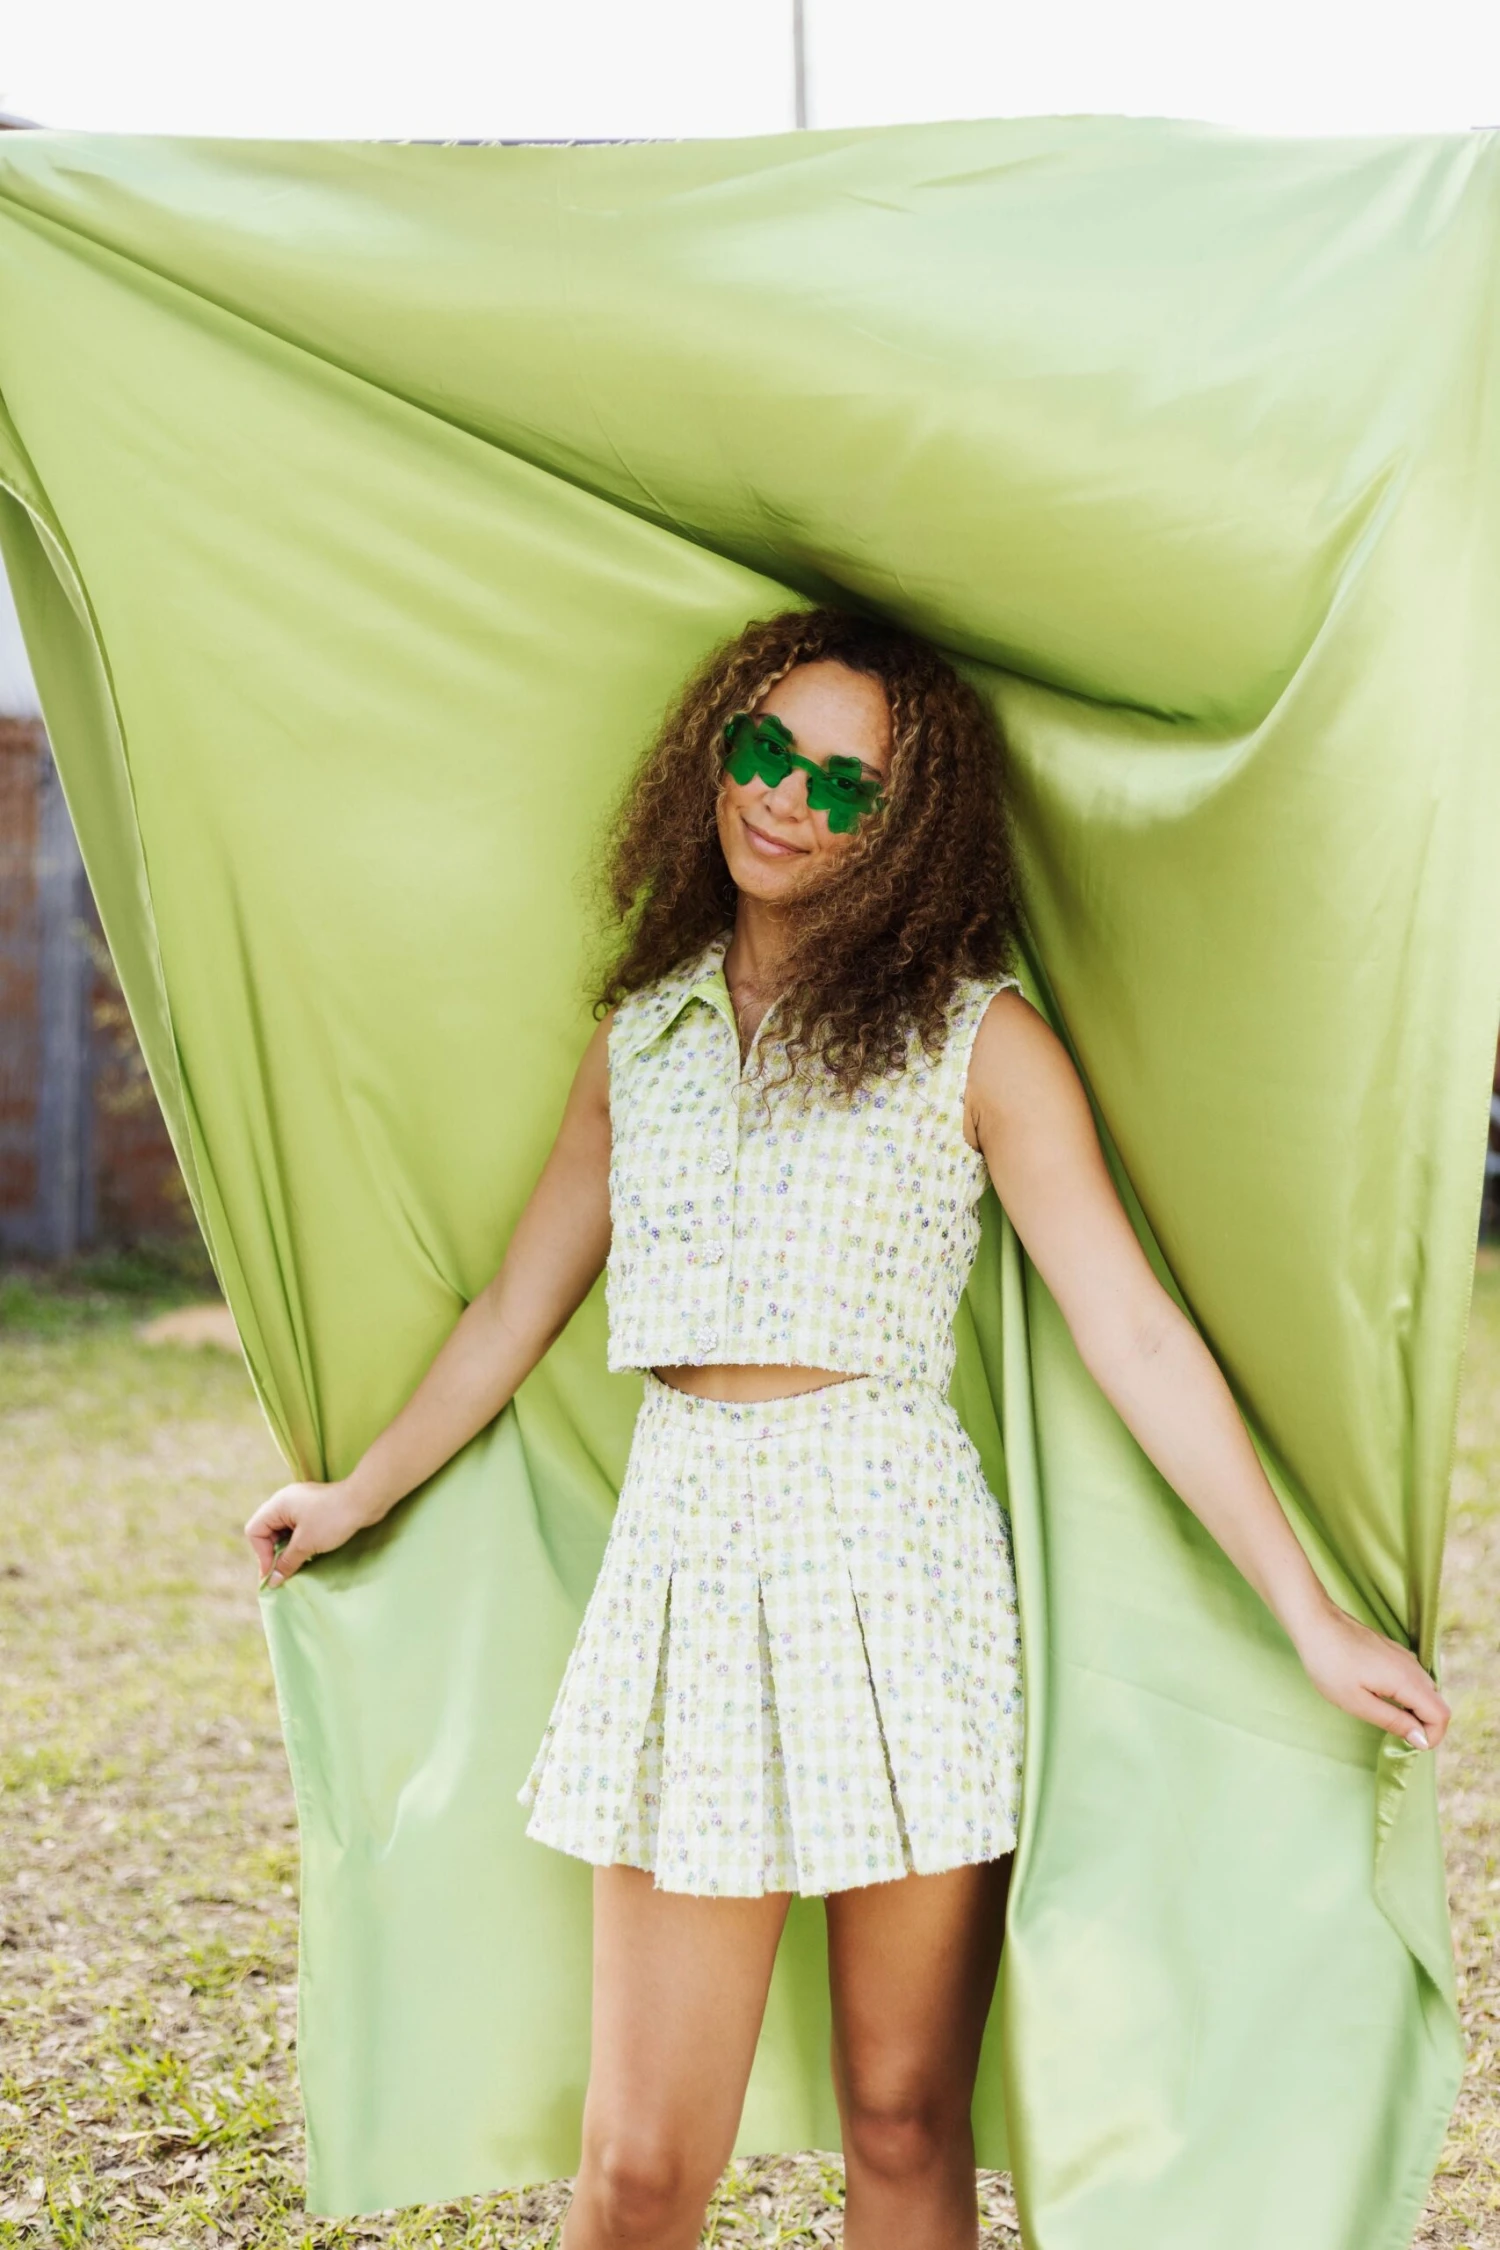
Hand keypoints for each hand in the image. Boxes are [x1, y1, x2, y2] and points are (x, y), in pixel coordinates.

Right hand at [244, 1479, 368, 1587]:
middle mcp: (286, 1501)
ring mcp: (301, 1504)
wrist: (365, 1500)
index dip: (261, 1554)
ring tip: (299, 1564)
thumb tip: (272, 1582)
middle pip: (267, 1531)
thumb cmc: (332, 1520)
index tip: (275, 1572)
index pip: (255, 1531)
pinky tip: (310, 1554)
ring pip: (284, 1531)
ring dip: (288, 1549)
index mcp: (278, 1504)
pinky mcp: (315, 1509)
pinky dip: (300, 1542)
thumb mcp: (306, 1544)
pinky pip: (298, 1528)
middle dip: (274, 1553)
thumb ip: (286, 1563)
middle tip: (286, 1570)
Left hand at [1293, 1601, 1450, 1750]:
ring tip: (1385, 1716)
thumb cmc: (1330, 1665)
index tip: (1407, 1744)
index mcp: (1407, 1680)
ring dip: (1415, 1710)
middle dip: (1424, 1725)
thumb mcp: (1358, 1702)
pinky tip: (1381, 1697)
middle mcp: (1412, 1667)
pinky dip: (1408, 1695)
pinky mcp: (1394, 1652)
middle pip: (1437, 1703)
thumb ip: (1394, 1721)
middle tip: (1394, 1733)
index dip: (1431, 1736)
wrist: (1316, 1622)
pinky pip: (1413, 1679)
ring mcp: (1404, 1656)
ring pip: (1426, 1691)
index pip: (1441, 1715)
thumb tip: (1422, 1740)